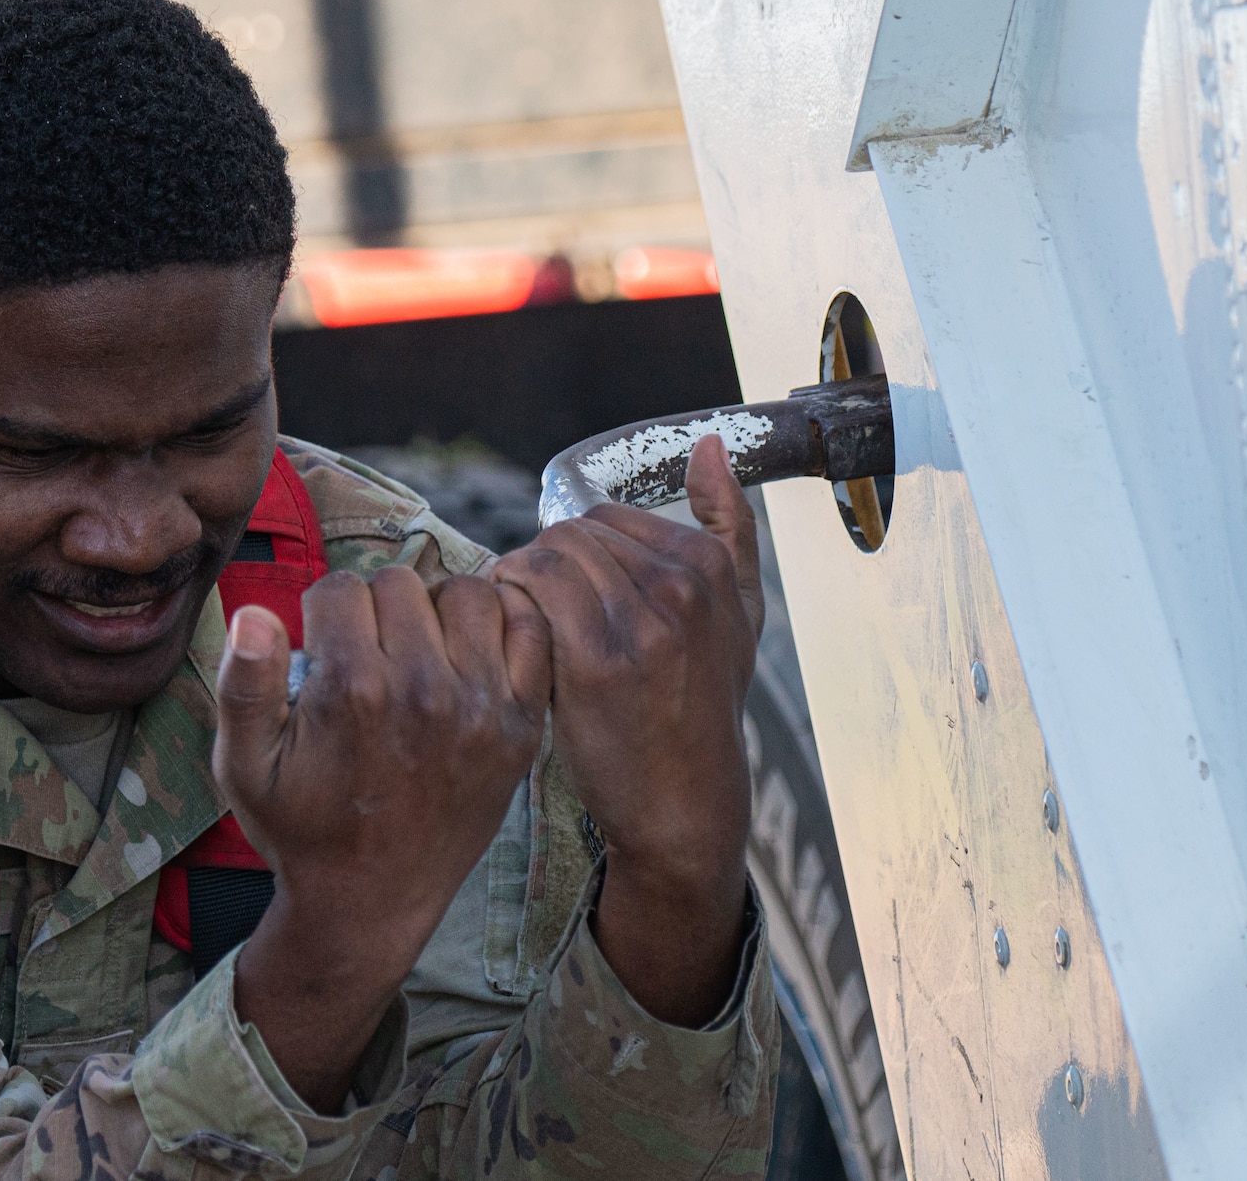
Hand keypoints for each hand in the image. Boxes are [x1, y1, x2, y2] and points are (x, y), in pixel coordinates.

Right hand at [213, 568, 550, 1109]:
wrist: (370, 903)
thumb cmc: (301, 829)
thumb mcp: (245, 766)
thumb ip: (243, 685)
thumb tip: (251, 612)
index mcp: (354, 690)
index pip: (340, 589)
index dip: (323, 614)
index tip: (325, 649)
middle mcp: (424, 689)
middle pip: (401, 583)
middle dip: (376, 609)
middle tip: (368, 653)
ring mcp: (482, 704)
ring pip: (465, 592)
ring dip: (437, 610)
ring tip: (417, 648)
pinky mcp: (522, 722)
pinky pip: (529, 628)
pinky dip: (503, 622)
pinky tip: (469, 648)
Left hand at [491, 433, 761, 1025]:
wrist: (685, 800)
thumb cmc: (700, 705)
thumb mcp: (738, 613)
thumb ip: (727, 524)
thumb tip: (705, 445)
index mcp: (706, 565)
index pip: (603, 516)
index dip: (571, 553)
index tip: (562, 593)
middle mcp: (679, 585)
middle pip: (569, 532)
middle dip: (542, 564)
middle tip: (529, 608)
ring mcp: (640, 622)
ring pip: (546, 555)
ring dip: (518, 582)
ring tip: (517, 620)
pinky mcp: (597, 660)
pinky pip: (529, 591)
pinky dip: (508, 604)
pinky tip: (509, 636)